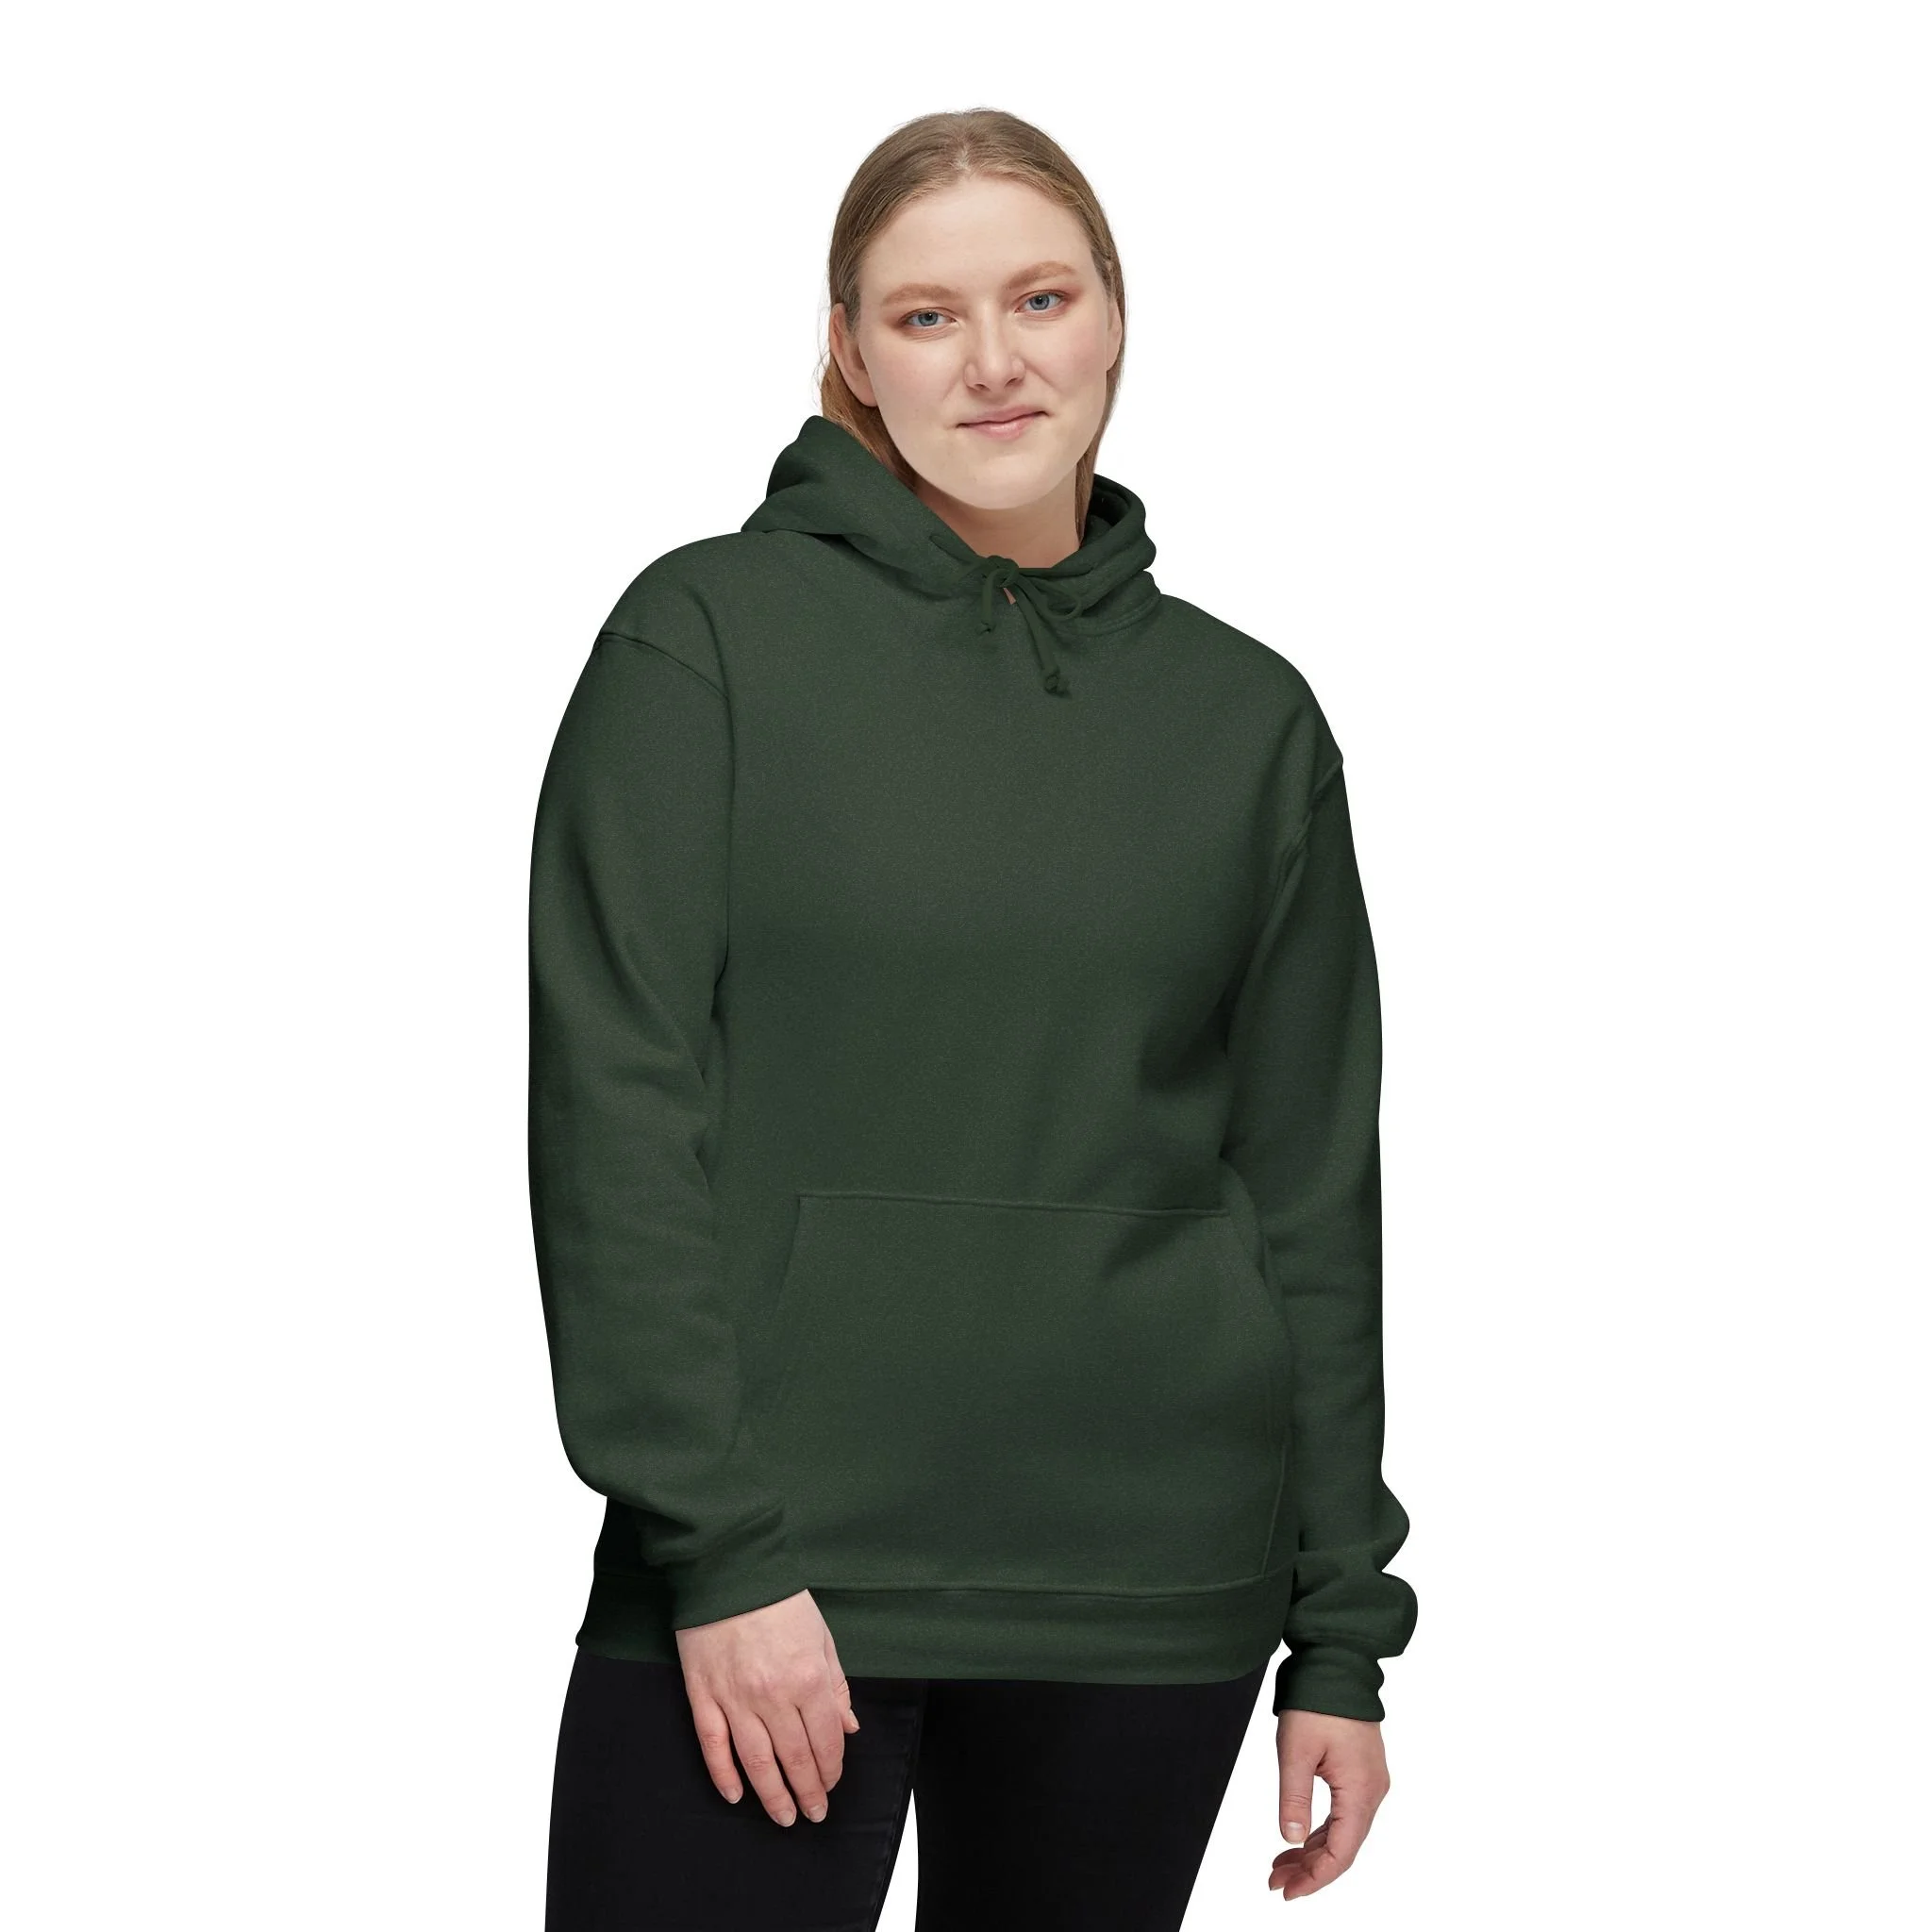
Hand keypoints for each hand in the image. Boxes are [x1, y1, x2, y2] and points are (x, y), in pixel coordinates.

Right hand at [675, 1589, 860, 1825]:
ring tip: (784, 1817)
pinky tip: (736, 1795)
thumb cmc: (780, 1600)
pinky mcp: (703, 1696)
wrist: (730, 1569)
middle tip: (814, 1814)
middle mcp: (773, 1696)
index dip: (832, 1768)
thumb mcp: (822, 1636)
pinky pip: (713, 1745)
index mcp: (808, 1678)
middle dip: (808, 1792)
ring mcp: (735, 1699)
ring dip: (773, 1796)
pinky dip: (724, 1775)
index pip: (825, 1740)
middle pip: (794, 1759)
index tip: (833, 1783)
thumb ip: (836, 1685)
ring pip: (756, 1763)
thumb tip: (848, 1728)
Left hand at [1268, 1708, 1390, 1900]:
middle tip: (1276, 1881)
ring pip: (1342, 1831)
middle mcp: (1372, 1791)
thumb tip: (1290, 1838)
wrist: (1337, 1662)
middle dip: (1309, 1868)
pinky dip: (1320, 1829)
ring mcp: (1369, 1781)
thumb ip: (1294, 1798)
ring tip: (1280, 1865)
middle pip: (1343, 1847)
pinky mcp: (1361, 1771)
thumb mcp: (1296, 1751)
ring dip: (1312, 1851)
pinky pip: (1343, 1813)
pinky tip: (1299, 1838)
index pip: (1341, 1853)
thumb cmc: (1318, 1702)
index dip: (1315, 1878)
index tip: (1289, 1892)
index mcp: (1361, 1791)